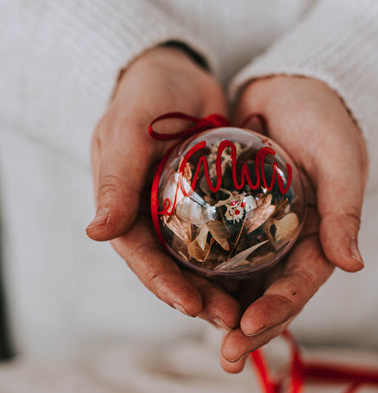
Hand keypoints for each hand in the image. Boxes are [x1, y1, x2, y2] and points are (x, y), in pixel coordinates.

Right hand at [87, 45, 240, 329]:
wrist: (178, 72)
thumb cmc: (144, 95)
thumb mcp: (126, 131)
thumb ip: (115, 179)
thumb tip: (97, 233)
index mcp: (125, 211)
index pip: (143, 259)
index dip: (165, 285)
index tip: (192, 306)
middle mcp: (153, 221)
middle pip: (175, 271)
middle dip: (200, 299)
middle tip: (231, 320)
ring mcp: (184, 217)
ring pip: (203, 264)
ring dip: (223, 290)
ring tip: (249, 314)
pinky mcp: (213, 208)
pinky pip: (226, 242)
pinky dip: (241, 263)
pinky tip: (265, 280)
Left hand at [220, 75, 367, 372]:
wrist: (291, 86)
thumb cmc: (324, 120)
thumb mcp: (340, 159)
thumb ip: (344, 210)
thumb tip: (353, 265)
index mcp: (319, 240)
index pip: (300, 285)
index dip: (278, 310)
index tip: (249, 327)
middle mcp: (288, 246)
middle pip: (268, 297)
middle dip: (249, 329)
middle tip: (227, 356)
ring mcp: (258, 237)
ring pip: (239, 285)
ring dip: (222, 313)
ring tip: (201, 334)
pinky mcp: (230, 221)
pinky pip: (214, 256)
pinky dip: (200, 276)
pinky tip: (180, 293)